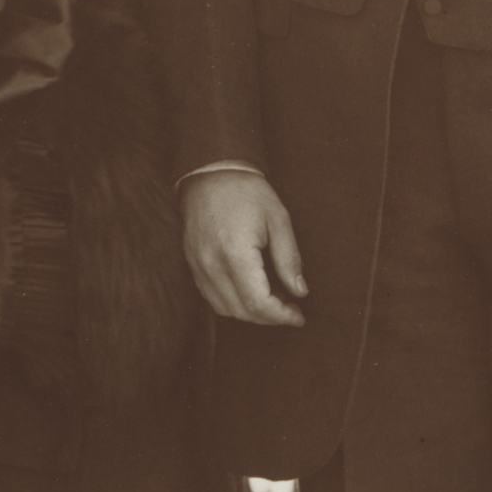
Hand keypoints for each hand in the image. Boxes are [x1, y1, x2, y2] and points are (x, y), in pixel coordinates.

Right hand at [182, 169, 308, 327]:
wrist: (209, 174)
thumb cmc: (247, 192)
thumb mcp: (279, 219)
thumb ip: (289, 258)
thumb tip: (300, 291)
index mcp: (235, 253)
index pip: (258, 302)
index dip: (281, 316)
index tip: (299, 315)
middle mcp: (211, 264)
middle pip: (241, 311)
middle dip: (270, 318)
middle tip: (291, 309)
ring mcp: (197, 266)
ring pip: (224, 308)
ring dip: (251, 314)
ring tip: (273, 302)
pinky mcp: (192, 264)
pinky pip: (211, 297)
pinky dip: (233, 304)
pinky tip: (250, 293)